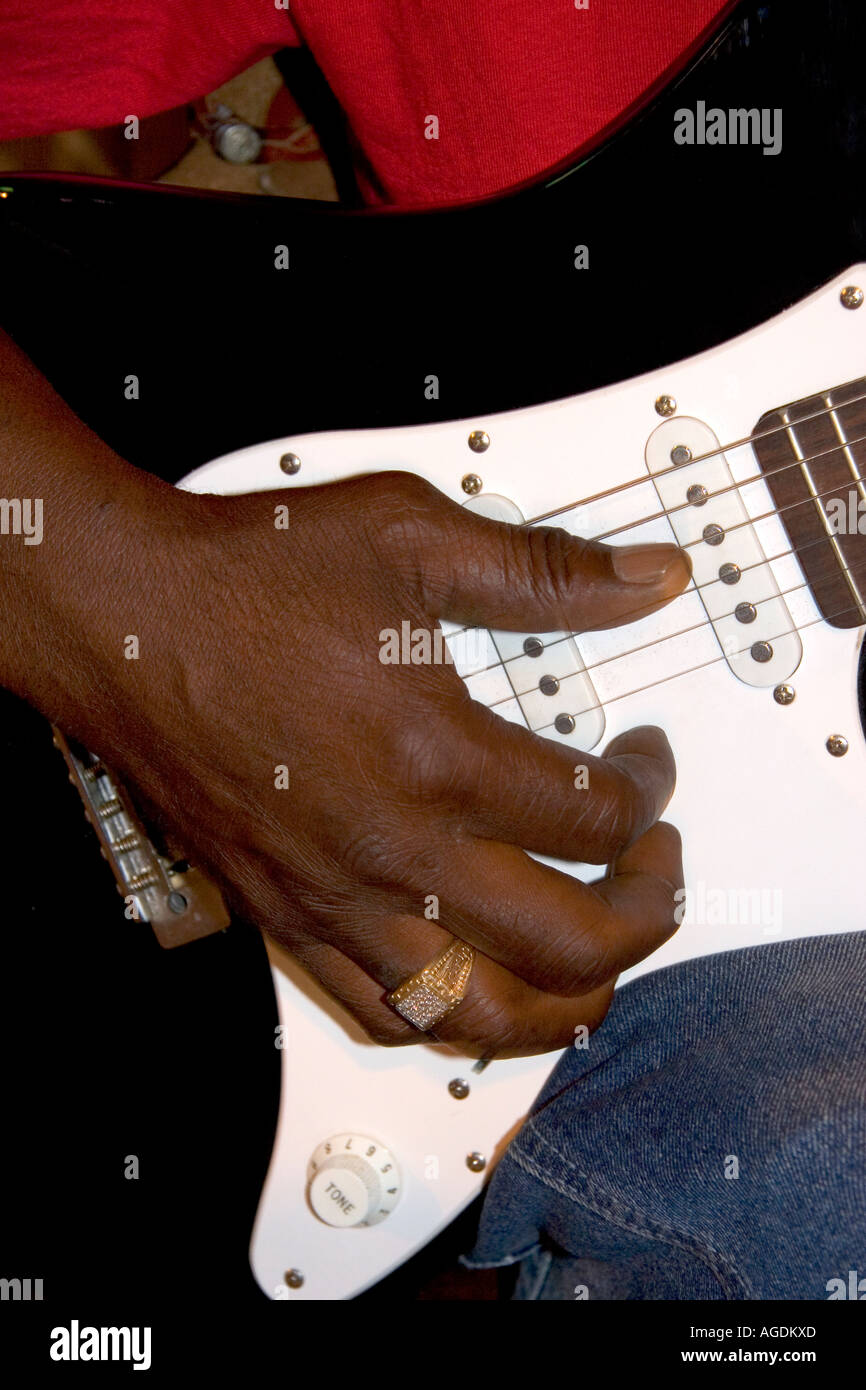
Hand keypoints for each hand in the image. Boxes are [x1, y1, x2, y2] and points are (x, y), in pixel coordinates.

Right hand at [45, 469, 689, 1056]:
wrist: (125, 619)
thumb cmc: (247, 580)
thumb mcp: (411, 539)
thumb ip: (544, 571)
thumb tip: (646, 576)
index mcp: (436, 756)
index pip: (597, 817)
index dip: (649, 790)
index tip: (644, 762)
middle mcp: (392, 849)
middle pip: (570, 942)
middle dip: (645, 912)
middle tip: (653, 864)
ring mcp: (336, 899)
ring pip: (484, 1015)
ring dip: (568, 1001)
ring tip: (595, 957)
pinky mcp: (288, 919)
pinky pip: (384, 1017)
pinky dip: (455, 1023)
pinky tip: (478, 988)